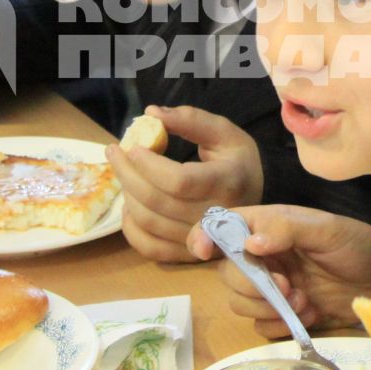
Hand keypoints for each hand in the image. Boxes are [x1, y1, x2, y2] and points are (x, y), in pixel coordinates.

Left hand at [103, 106, 264, 262]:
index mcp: (227, 183)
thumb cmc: (237, 162)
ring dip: (126, 195)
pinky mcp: (187, 256)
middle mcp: (216, 217)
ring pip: (149, 223)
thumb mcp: (223, 133)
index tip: (133, 147)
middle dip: (127, 173)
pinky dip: (131, 228)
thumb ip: (190, 120)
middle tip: (114, 151)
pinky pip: (150, 248)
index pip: (179, 181)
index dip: (149, 165)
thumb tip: (151, 113)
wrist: (256, 203)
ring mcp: (201, 241)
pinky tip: (129, 205)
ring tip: (122, 173)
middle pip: (157, 201)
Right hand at [187, 204, 370, 331]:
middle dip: (252, 285)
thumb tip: (249, 244)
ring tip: (303, 301)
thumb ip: (286, 229)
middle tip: (287, 286)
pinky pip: (262, 327)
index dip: (204, 237)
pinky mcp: (284, 315)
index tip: (203, 253)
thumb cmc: (356, 244)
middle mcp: (263, 257)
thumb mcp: (326, 229)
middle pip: (228, 273)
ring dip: (267, 307)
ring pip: (240, 303)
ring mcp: (272, 287)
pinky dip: (281, 325)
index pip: (222, 227)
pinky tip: (310, 315)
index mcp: (267, 227)